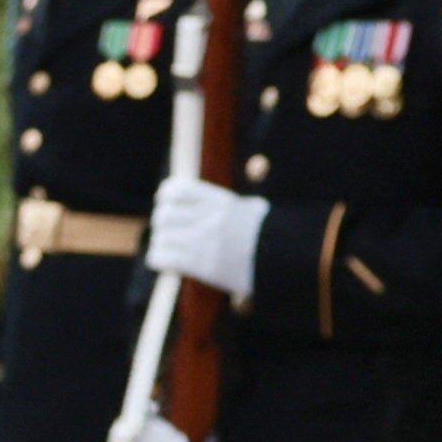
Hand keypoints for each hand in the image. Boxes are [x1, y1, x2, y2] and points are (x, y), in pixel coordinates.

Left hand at [147, 178, 266, 300]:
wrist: (283, 260)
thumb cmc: (272, 238)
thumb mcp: (255, 210)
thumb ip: (236, 203)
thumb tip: (249, 177)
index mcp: (220, 202)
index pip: (179, 189)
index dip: (166, 195)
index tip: (165, 201)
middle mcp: (208, 218)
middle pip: (166, 213)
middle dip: (162, 222)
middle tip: (166, 230)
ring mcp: (203, 241)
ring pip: (162, 235)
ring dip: (160, 242)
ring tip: (165, 248)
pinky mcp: (199, 264)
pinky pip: (163, 257)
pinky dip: (158, 259)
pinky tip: (164, 263)